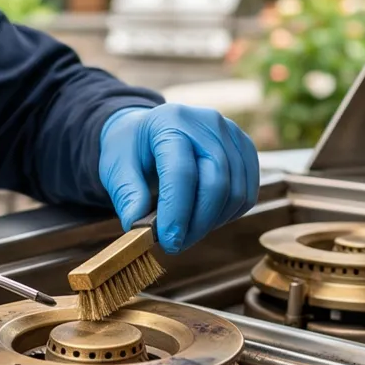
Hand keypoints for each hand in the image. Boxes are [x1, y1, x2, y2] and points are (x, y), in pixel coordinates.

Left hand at [98, 104, 258, 253]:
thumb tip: (138, 226)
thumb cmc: (133, 149)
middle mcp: (207, 123)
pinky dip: (227, 215)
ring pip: (236, 193)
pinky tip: (204, 218)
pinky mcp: (246, 150)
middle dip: (198, 224)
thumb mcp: (116, 167)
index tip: (168, 242)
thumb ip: (127, 195)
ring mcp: (232, 134)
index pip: (181, 172)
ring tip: (186, 231)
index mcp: (171, 121)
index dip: (177, 212)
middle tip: (176, 244)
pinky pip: (247, 194)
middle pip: (216, 183)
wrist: (152, 131)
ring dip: (212, 223)